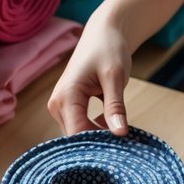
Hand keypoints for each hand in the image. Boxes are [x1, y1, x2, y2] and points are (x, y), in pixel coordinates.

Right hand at [48, 0, 183, 136]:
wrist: (104, 32)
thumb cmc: (109, 48)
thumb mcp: (115, 77)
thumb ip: (115, 106)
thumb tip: (120, 134)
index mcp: (65, 97)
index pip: (78, 135)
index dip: (98, 146)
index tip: (121, 151)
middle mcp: (57, 105)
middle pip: (77, 138)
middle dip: (100, 144)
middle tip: (126, 146)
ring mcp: (61, 107)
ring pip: (80, 135)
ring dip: (101, 137)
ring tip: (123, 134)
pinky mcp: (69, 107)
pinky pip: (83, 127)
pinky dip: (100, 130)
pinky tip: (116, 124)